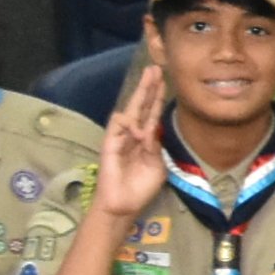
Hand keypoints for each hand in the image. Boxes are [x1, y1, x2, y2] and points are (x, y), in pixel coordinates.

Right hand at [94, 62, 168, 221]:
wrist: (124, 205)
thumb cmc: (141, 188)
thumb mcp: (157, 166)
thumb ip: (156, 147)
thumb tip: (152, 129)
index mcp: (145, 139)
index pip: (152, 113)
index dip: (158, 97)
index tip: (165, 80)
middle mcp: (132, 135)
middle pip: (140, 106)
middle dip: (148, 87)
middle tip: (155, 68)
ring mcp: (120, 138)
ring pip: (129, 110)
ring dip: (141, 96)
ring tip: (152, 80)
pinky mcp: (109, 143)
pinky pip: (118, 125)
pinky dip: (130, 124)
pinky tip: (139, 130)